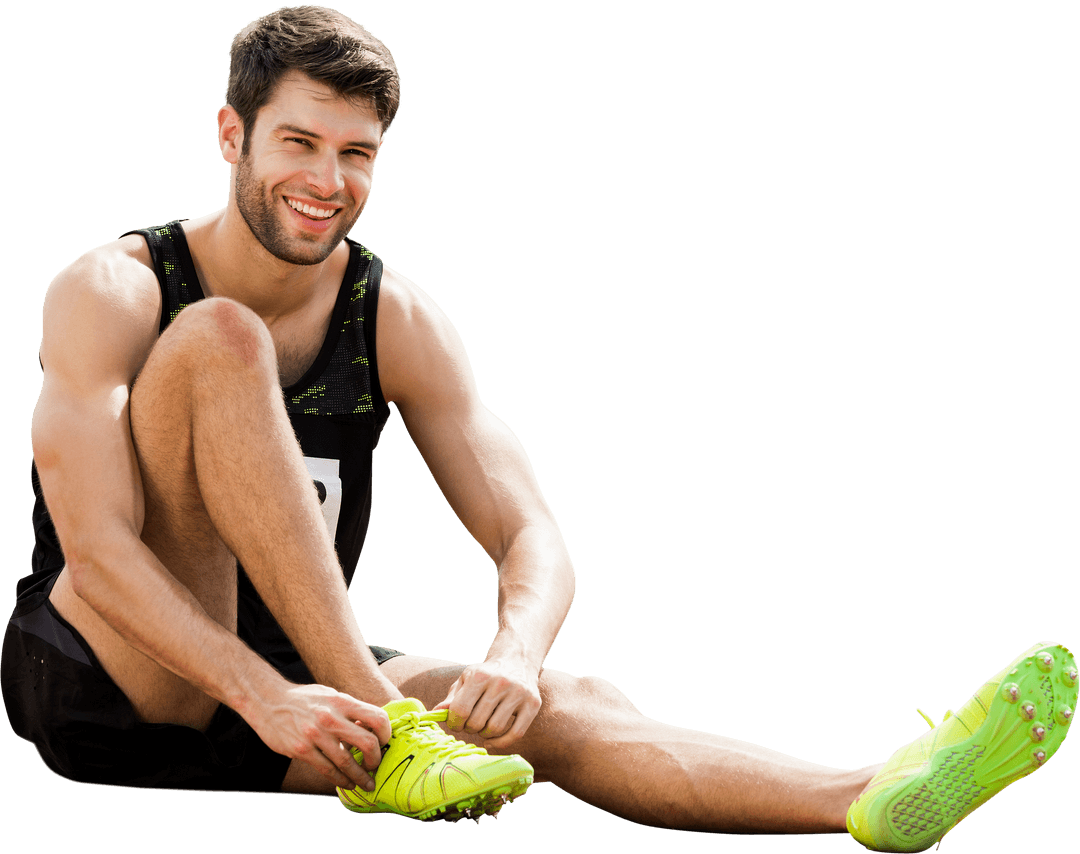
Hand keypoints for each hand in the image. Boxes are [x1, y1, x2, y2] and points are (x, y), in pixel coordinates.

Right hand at [249, 683, 391, 790]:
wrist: (268, 701)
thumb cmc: (304, 699)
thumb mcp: (330, 696)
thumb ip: (349, 710)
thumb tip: (370, 728)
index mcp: (342, 701)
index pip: (377, 717)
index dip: (386, 734)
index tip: (384, 743)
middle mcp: (331, 717)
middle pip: (367, 742)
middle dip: (376, 759)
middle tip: (376, 766)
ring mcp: (315, 734)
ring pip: (347, 762)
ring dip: (360, 777)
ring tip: (366, 783)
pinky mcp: (301, 750)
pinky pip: (327, 770)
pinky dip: (340, 780)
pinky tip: (346, 784)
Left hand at [434, 658, 541, 748]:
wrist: (517, 660)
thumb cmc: (486, 674)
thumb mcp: (466, 679)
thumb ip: (451, 698)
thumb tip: (435, 713)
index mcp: (479, 675)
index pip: (460, 710)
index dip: (454, 723)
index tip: (456, 723)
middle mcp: (500, 682)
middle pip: (477, 723)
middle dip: (470, 729)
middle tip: (471, 724)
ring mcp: (519, 693)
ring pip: (495, 729)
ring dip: (485, 735)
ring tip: (483, 727)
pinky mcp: (533, 703)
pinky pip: (516, 734)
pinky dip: (501, 743)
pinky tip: (492, 741)